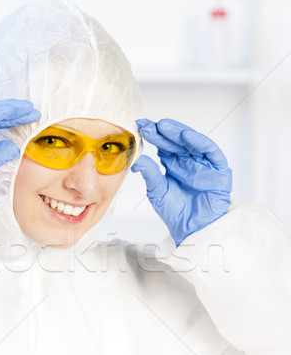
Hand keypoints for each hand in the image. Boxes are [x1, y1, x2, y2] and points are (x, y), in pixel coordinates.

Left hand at [131, 118, 231, 245]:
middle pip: (176, 141)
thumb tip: (136, 160)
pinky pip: (210, 151)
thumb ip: (150, 174)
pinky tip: (185, 136)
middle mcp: (188, 160)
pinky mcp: (218, 168)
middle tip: (149, 125)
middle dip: (162, 132)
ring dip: (178, 132)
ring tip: (163, 126)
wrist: (193, 229)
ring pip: (192, 142)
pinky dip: (199, 142)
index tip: (140, 127)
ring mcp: (203, 163)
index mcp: (173, 164)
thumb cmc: (177, 212)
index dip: (153, 135)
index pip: (163, 144)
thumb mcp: (158, 190)